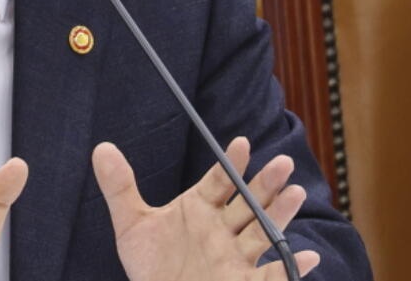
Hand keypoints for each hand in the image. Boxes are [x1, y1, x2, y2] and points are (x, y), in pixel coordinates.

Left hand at [93, 137, 320, 280]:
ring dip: (280, 215)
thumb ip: (119, 187)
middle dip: (265, 183)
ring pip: (263, 232)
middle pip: (248, 202)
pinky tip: (309, 257)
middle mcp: (223, 229)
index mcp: (200, 208)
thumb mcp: (131, 225)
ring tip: (296, 193)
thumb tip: (100, 148)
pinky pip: (273, 276)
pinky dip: (292, 268)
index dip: (231, 163)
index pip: (219, 180)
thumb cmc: (152, 265)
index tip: (241, 144)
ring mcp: (235, 257)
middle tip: (283, 162)